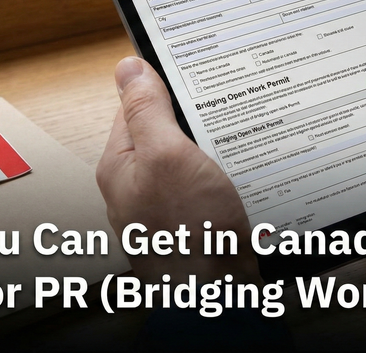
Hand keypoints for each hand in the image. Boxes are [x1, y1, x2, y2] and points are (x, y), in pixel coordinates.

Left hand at [96, 57, 260, 282]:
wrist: (221, 298)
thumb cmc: (191, 235)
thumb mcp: (167, 157)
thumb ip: (147, 111)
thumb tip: (129, 67)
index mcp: (121, 166)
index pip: (136, 107)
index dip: (164, 86)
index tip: (194, 73)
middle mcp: (140, 186)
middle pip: (167, 132)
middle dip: (196, 120)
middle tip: (224, 111)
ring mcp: (168, 205)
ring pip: (193, 157)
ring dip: (216, 148)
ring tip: (239, 144)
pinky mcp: (195, 220)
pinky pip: (210, 183)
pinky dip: (227, 174)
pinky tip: (244, 174)